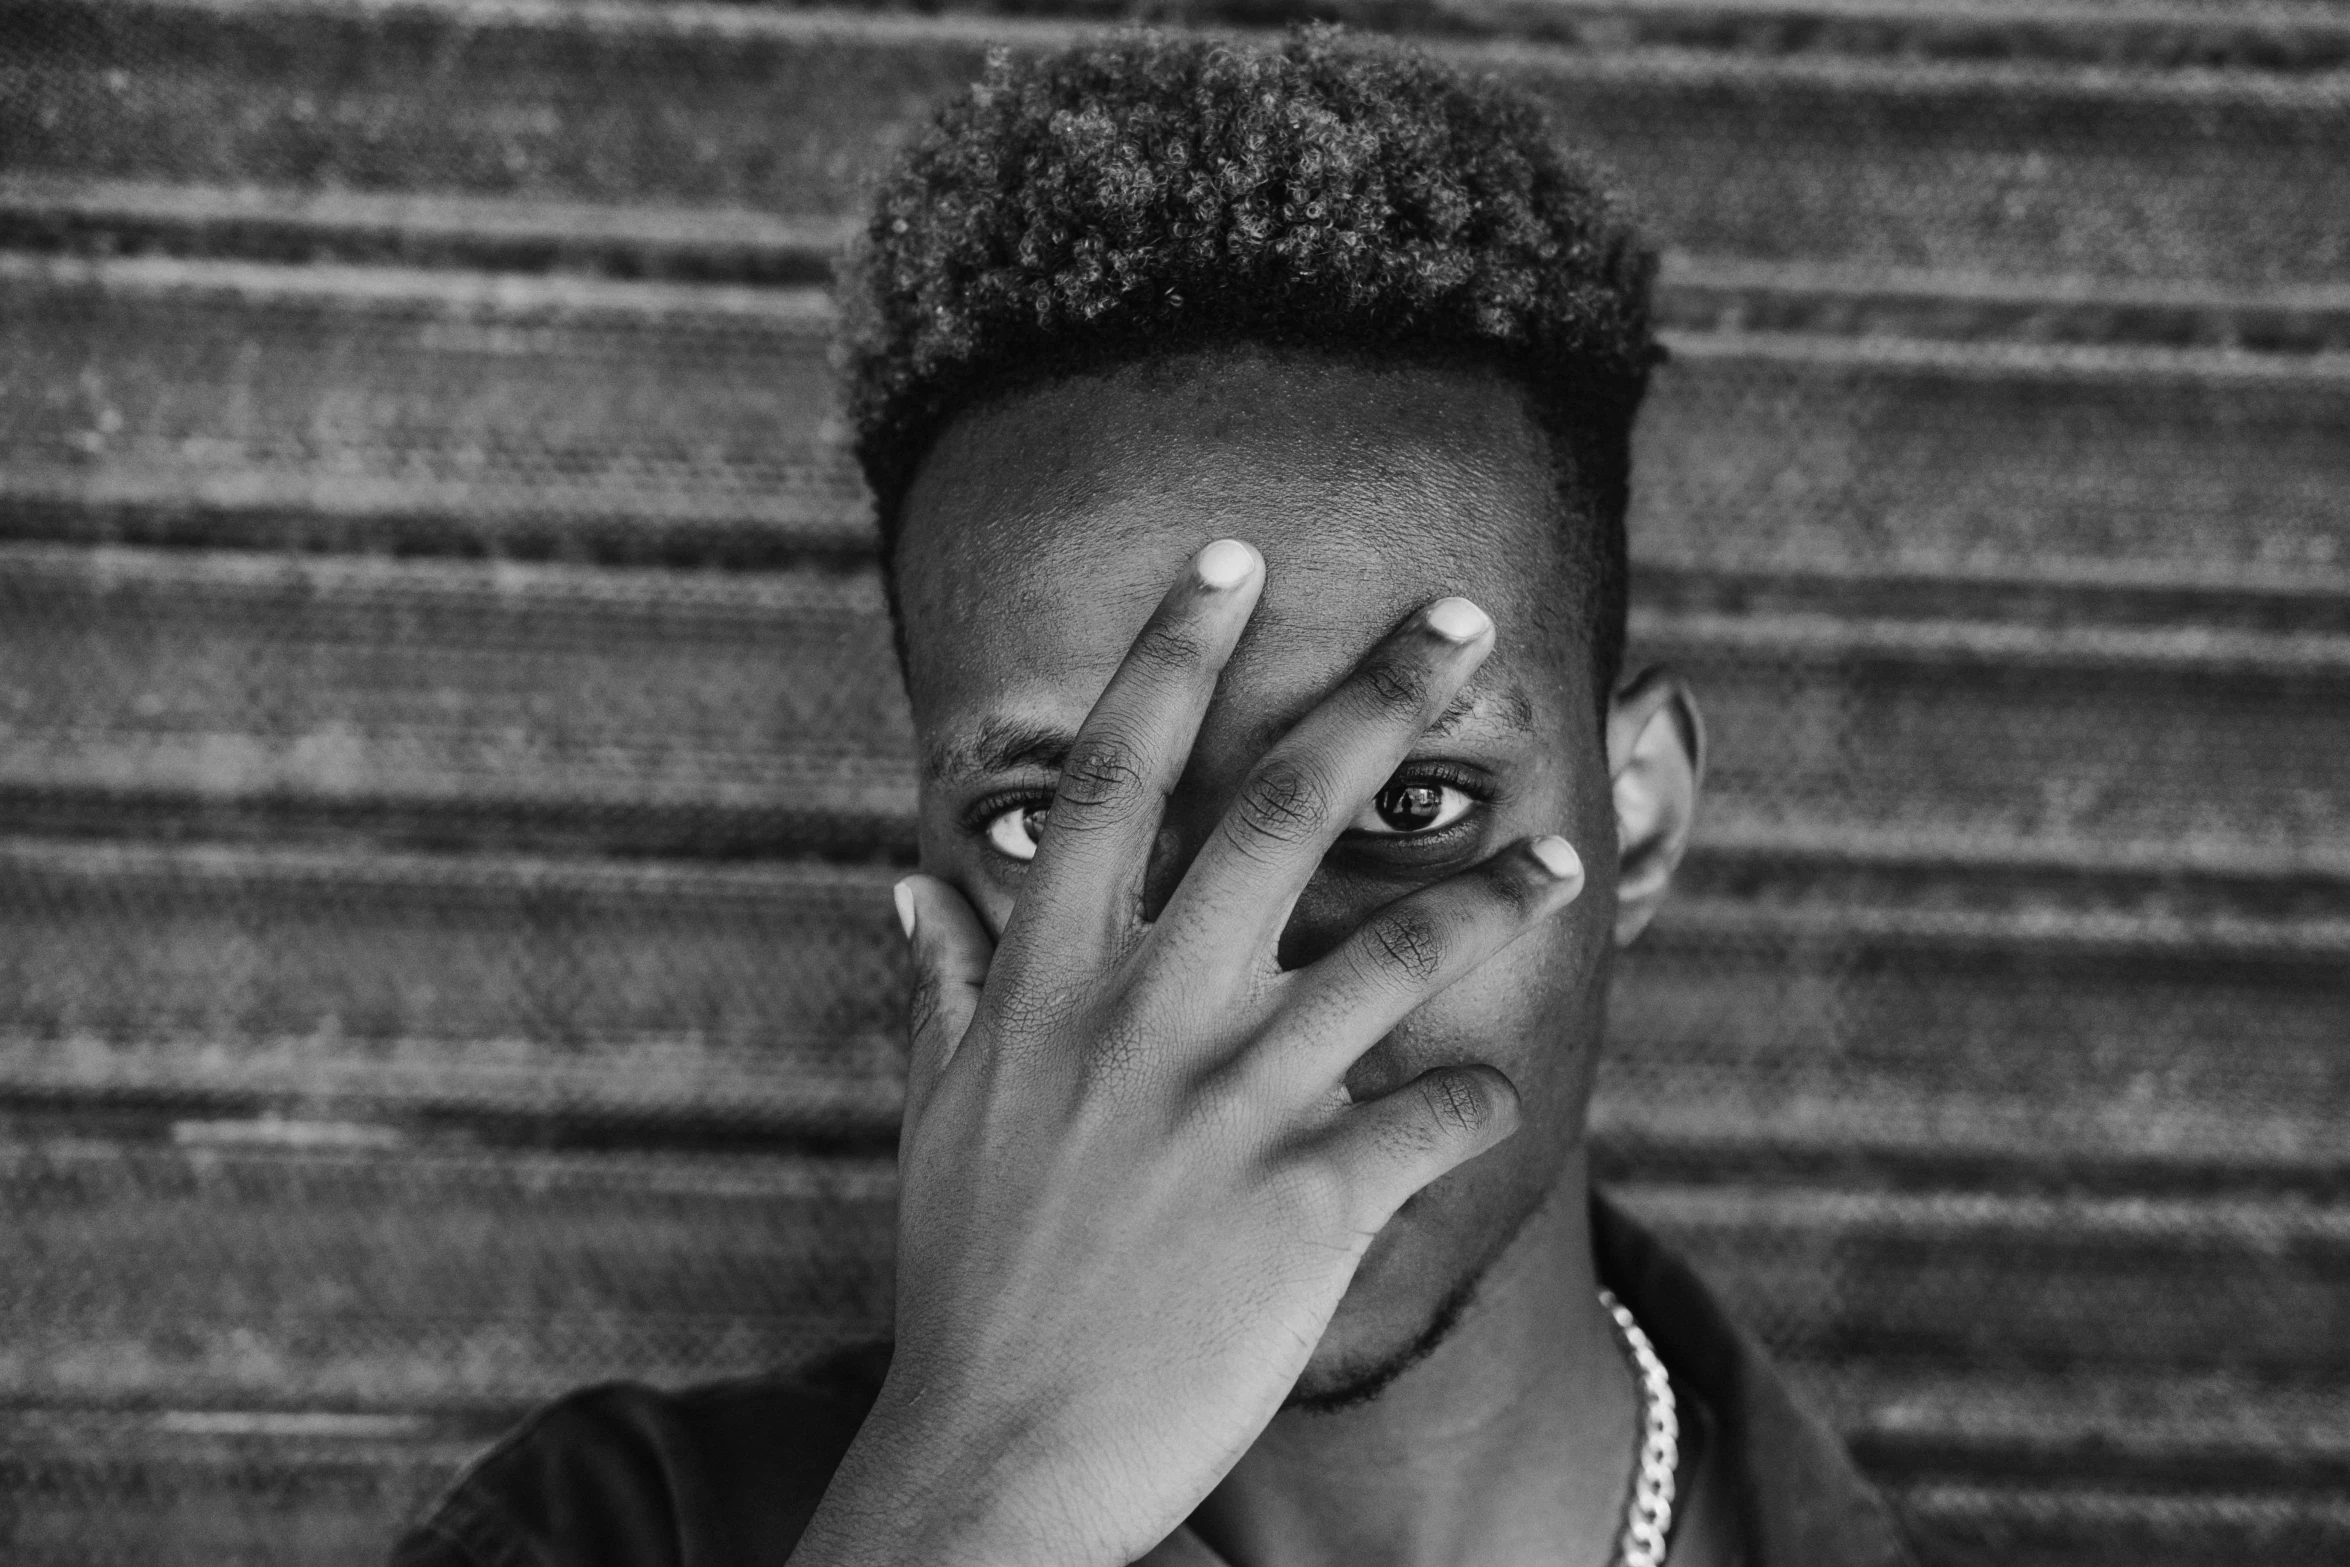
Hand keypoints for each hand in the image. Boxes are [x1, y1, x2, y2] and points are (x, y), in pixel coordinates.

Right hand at [791, 540, 1586, 1566]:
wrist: (1000, 1457)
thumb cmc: (972, 1281)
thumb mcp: (936, 1122)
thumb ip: (946, 991)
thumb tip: (912, 890)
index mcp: (1049, 982)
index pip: (1114, 776)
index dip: (1173, 653)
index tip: (1230, 561)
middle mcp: (1144, 1016)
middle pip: (1274, 810)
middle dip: (1375, 696)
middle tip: (1455, 616)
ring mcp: (1230, 1105)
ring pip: (1393, 953)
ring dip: (1490, 895)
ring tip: (1560, 855)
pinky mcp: (1307, 1203)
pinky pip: (1431, 1120)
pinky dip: (1478, 1101)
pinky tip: (1502, 1097)